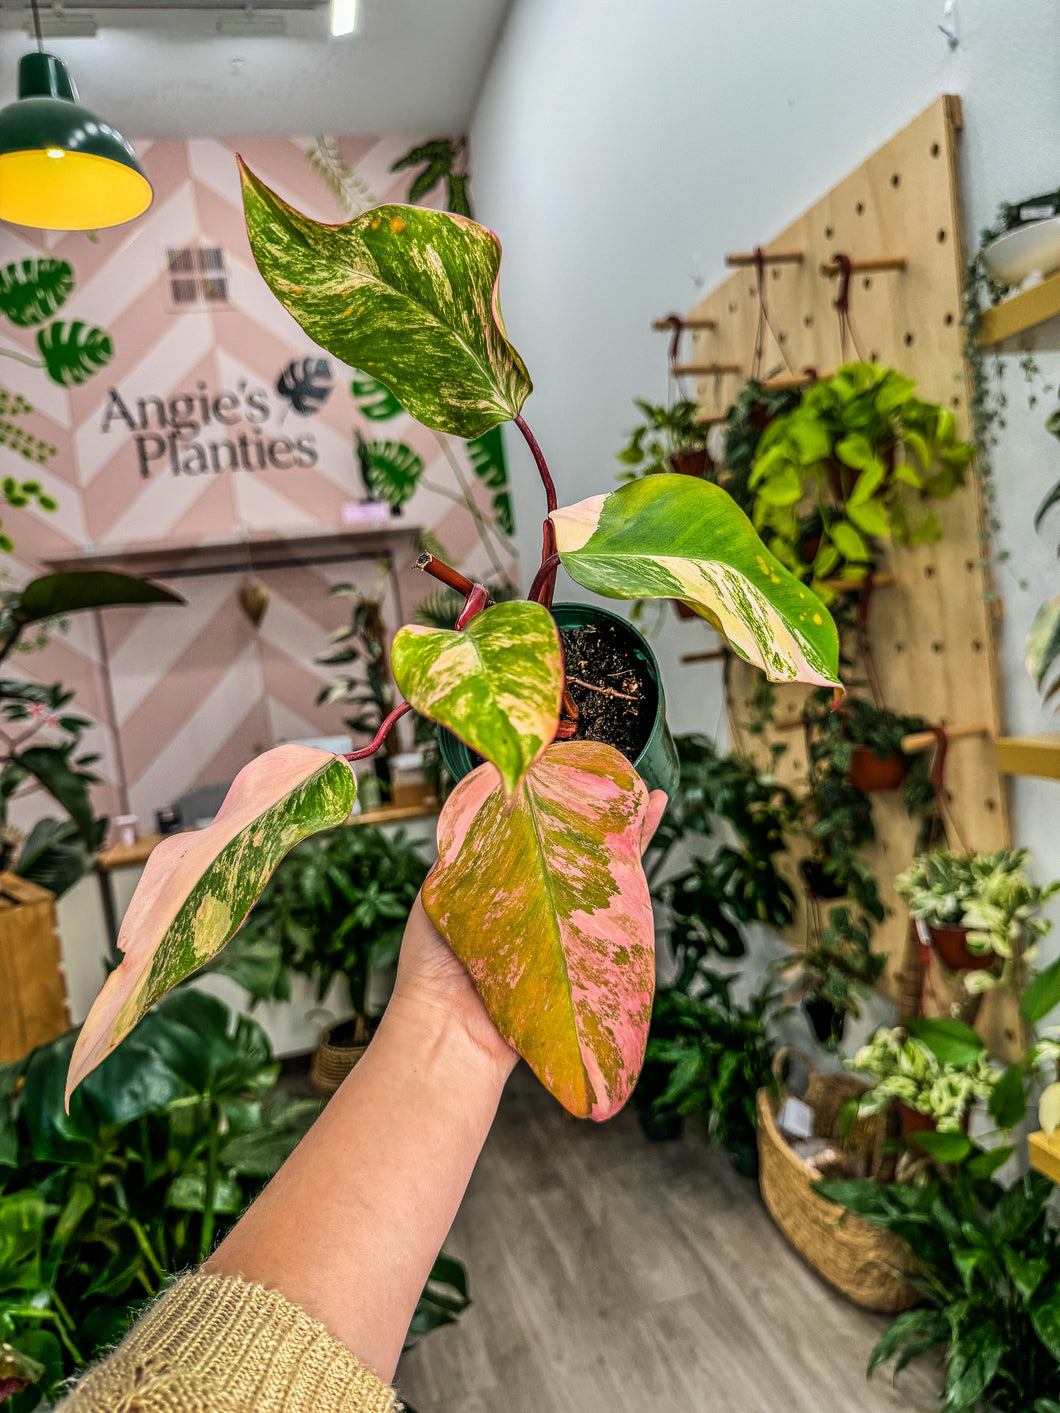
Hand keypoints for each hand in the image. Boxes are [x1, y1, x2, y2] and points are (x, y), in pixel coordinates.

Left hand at [388, 788, 668, 1079]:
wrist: (451, 1027)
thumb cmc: (433, 962)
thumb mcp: (442, 887)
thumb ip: (470, 846)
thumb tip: (491, 791)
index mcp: (501, 880)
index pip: (534, 829)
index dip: (554, 799)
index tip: (569, 766)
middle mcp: (538, 897)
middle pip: (575, 845)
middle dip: (599, 811)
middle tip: (619, 776)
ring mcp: (565, 919)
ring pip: (603, 866)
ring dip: (628, 828)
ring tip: (649, 796)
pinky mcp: (588, 940)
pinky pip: (616, 898)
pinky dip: (636, 858)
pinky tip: (648, 820)